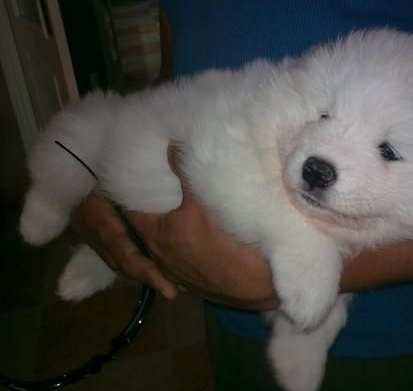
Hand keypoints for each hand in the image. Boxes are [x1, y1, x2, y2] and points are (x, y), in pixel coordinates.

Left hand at [70, 146, 277, 309]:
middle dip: (154, 210)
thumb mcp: (204, 200)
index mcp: (157, 237)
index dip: (134, 192)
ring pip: (167, 249)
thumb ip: (184, 170)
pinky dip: (186, 251)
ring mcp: (181, 277)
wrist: (263, 283)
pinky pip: (185, 264)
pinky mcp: (200, 286)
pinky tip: (200, 242)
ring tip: (181, 213)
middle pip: (150, 229)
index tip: (138, 176)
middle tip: (161, 188)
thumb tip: (170, 145)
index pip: (132, 210)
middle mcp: (163, 260)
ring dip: (171, 232)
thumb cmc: (229, 240)